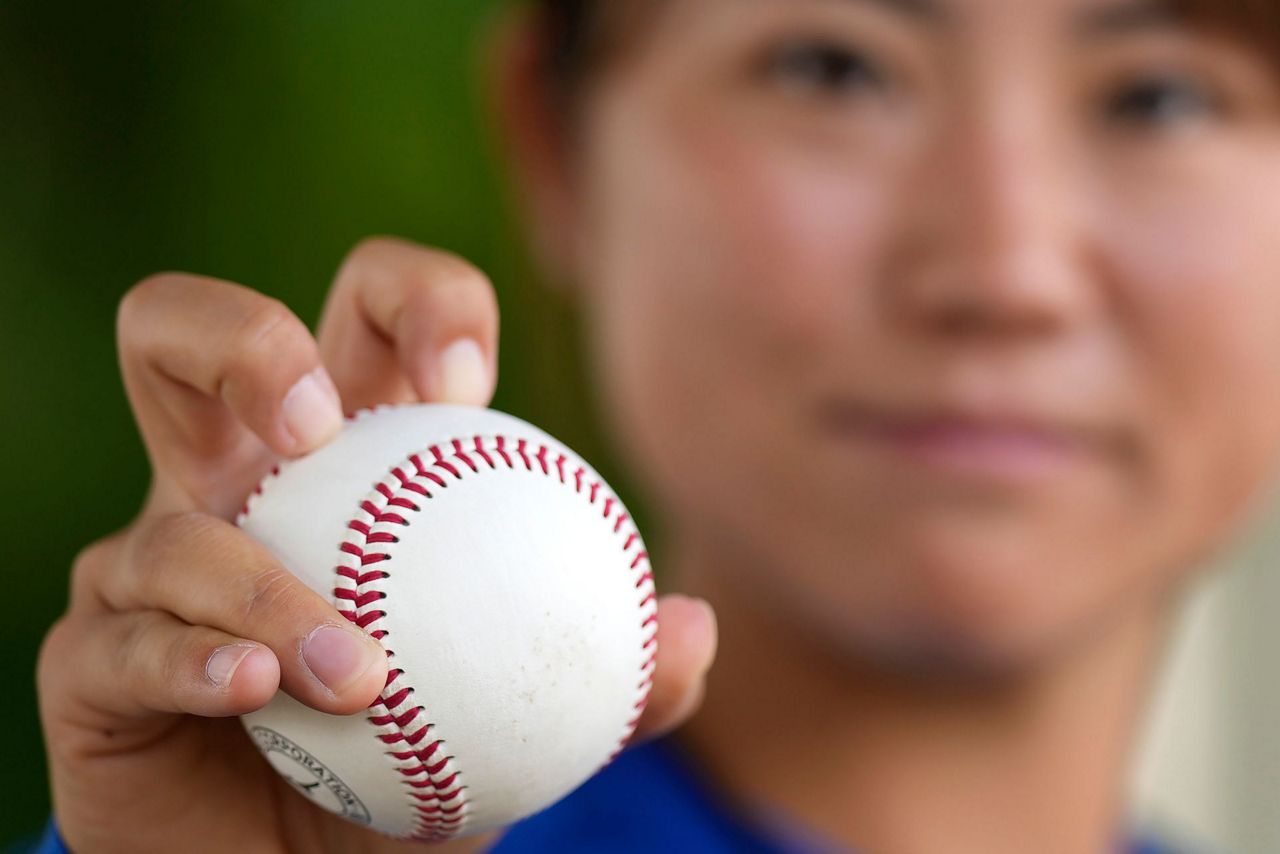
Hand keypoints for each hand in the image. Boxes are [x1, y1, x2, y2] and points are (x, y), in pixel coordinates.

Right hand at [36, 237, 717, 853]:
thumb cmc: (423, 767)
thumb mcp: (532, 718)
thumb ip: (619, 678)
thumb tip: (694, 626)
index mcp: (350, 459)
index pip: (369, 317)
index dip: (415, 305)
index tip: (468, 386)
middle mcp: (233, 487)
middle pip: (187, 332)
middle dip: (244, 343)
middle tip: (323, 428)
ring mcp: (148, 564)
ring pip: (167, 522)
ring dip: (263, 585)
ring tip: (355, 672)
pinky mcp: (90, 655)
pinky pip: (125, 640)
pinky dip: (200, 660)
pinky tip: (258, 693)